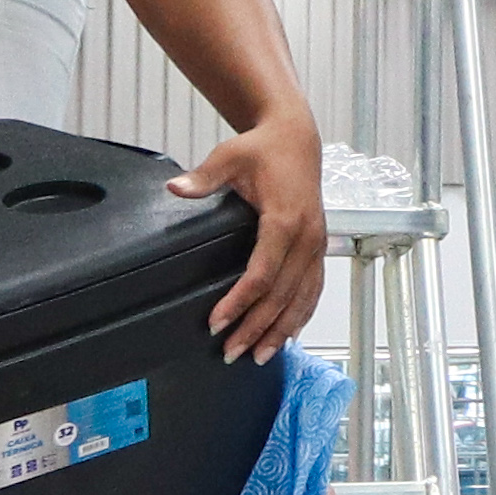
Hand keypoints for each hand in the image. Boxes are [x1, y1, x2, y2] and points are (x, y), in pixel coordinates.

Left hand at [175, 115, 330, 360]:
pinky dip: (302, 314)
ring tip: (260, 356)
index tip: (216, 323)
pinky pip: (313, 288)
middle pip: (282, 295)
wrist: (297, 138)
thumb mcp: (229, 156)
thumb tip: (177, 189)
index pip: (262, 273)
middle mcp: (306, 237)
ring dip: (281, 330)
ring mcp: (316, 244)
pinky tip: (289, 334)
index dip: (239, 302)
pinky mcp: (319, 246)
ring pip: (301, 298)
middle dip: (257, 327)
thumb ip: (203, 178)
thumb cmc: (263, 149)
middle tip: (231, 352)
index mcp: (284, 220)